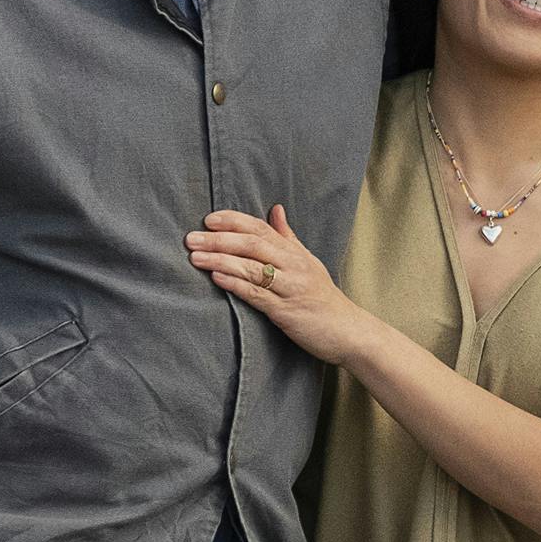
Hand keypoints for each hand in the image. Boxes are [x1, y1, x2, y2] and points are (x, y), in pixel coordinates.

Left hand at [186, 205, 364, 364]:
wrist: (349, 332)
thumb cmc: (324, 299)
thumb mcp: (308, 262)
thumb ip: (288, 237)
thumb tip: (275, 209)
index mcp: (295, 253)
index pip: (261, 228)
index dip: (234, 221)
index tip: (209, 219)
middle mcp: (293, 266)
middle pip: (252, 244)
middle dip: (219, 239)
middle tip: (191, 238)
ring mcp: (290, 288)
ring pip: (252, 267)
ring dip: (220, 260)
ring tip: (195, 257)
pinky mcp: (286, 312)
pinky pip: (257, 294)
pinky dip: (236, 284)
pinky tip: (217, 277)